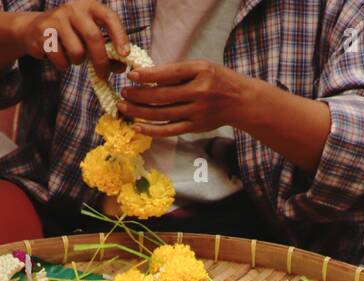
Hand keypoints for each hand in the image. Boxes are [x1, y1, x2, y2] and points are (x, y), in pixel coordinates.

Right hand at [14, 0, 129, 77]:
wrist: (35, 29)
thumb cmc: (71, 34)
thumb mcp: (89, 37)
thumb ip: (106, 50)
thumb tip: (121, 68)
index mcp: (90, 6)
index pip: (109, 17)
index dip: (119, 36)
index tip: (125, 54)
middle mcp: (74, 8)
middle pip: (93, 37)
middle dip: (101, 60)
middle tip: (104, 75)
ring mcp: (57, 19)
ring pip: (76, 51)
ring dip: (78, 61)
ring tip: (73, 56)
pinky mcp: (43, 33)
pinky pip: (61, 59)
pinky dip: (63, 64)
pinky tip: (59, 56)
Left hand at [119, 59, 253, 137]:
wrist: (240, 101)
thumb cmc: (217, 80)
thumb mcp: (202, 67)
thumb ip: (179, 72)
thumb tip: (148, 77)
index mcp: (201, 72)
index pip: (170, 74)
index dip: (149, 75)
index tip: (131, 75)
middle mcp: (199, 93)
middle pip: (162, 96)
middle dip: (139, 95)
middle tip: (123, 92)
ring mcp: (197, 112)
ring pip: (162, 114)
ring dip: (140, 111)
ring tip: (124, 107)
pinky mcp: (194, 127)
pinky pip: (169, 130)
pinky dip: (152, 129)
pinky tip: (137, 126)